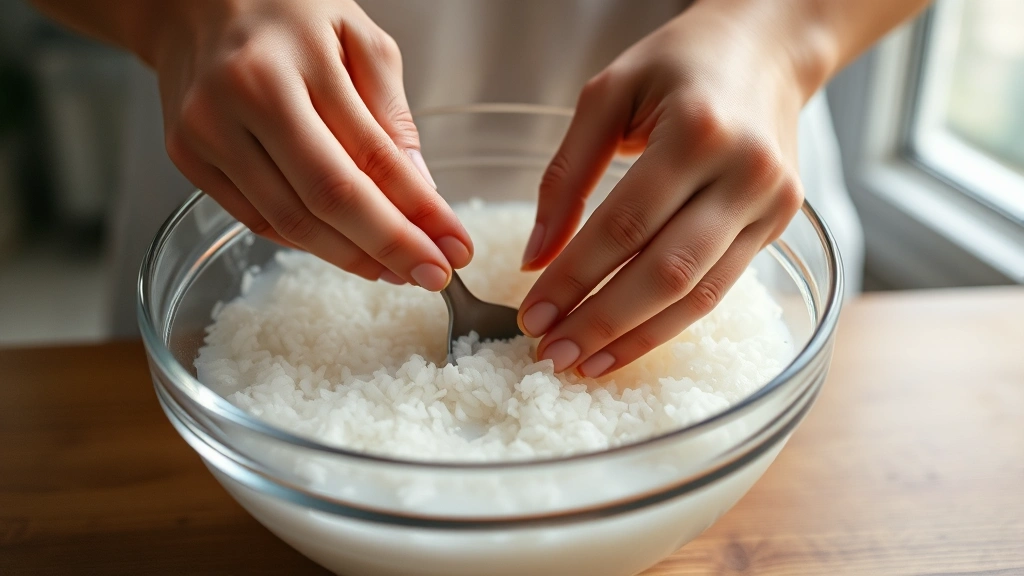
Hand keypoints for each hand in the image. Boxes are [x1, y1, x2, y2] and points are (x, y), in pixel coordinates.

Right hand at [152, 0, 471, 289]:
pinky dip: (308, 243)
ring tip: (396, 269)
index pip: (371, 155)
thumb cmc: (287, 13)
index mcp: (294, 61)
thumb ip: (392, 115)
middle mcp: (241, 98)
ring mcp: (206, 133)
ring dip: (352, 256)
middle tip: (433, 277)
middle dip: (390, 246)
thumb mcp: (359, 38)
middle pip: (327, 198)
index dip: (420, 211)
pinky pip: (258, 220)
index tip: (456, 246)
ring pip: (290, 222)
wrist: (194, 2)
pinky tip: (346, 248)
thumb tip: (422, 193)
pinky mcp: (188, 158)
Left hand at [518, 1, 821, 375]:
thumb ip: (567, 175)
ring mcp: (770, 205)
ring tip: (584, 365)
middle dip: (601, 322)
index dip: (573, 278)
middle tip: (550, 355)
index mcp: (697, 132)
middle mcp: (744, 174)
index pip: (623, 225)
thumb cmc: (678, 64)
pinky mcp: (777, 227)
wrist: (766, 49)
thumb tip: (535, 257)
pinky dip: (668, 324)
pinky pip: (718, 289)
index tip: (531, 316)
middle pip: (665, 272)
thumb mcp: (606, 95)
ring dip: (635, 338)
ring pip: (697, 294)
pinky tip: (627, 343)